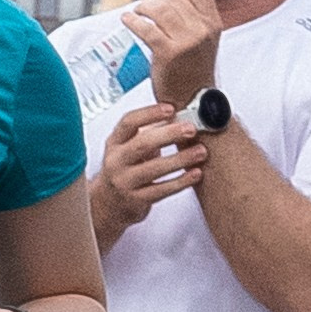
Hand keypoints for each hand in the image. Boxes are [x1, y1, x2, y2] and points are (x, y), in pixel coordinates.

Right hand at [97, 100, 207, 234]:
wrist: (110, 203)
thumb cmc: (126, 168)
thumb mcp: (129, 147)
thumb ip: (150, 132)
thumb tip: (180, 116)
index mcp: (115, 142)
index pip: (129, 122)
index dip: (150, 113)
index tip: (171, 109)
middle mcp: (116, 161)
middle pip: (142, 144)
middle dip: (169, 135)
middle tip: (191, 129)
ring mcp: (124, 182)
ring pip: (154, 169)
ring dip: (180, 159)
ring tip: (200, 151)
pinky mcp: (136, 200)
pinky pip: (161, 190)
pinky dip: (181, 182)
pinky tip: (195, 174)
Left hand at [125, 0, 221, 111]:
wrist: (192, 102)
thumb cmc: (192, 70)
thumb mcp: (202, 38)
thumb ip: (192, 11)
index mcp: (213, 24)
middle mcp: (203, 30)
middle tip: (146, 8)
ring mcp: (187, 41)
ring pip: (161, 9)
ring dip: (144, 8)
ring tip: (137, 13)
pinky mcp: (169, 53)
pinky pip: (147, 29)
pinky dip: (133, 22)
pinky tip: (127, 20)